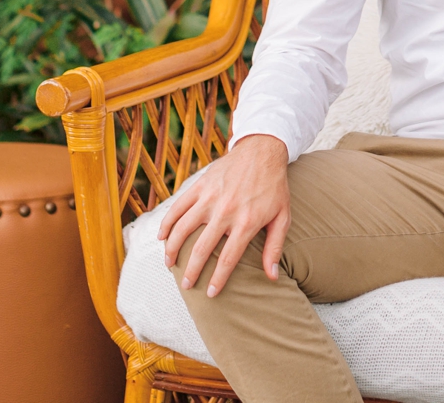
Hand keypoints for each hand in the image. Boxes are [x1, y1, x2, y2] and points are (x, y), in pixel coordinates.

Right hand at [157, 134, 291, 295]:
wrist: (263, 150)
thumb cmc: (274, 187)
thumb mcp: (282, 217)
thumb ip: (275, 248)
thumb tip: (272, 278)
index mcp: (246, 222)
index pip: (228, 258)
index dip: (218, 279)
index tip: (210, 294)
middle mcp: (226, 210)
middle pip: (202, 248)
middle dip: (192, 271)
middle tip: (186, 286)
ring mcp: (211, 196)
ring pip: (184, 227)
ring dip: (174, 249)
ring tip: (169, 265)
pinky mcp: (201, 184)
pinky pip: (179, 205)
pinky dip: (168, 221)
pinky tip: (161, 236)